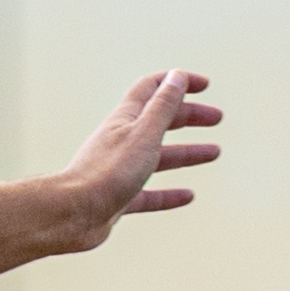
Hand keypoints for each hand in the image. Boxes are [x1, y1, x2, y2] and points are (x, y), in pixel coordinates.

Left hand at [49, 69, 222, 247]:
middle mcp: (121, 142)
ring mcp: (119, 171)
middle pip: (158, 121)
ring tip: (214, 153)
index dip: (178, 82)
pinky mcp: (118, 198)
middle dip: (188, 116)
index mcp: (125, 120)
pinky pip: (149, 194)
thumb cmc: (107, 171)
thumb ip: (162, 106)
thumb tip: (176, 76)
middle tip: (216, 118)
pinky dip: (169, 193)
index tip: (204, 85)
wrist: (73, 214)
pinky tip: (188, 196)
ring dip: (186, 153)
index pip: (152, 89)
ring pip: (158, 157)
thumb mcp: (144, 134)